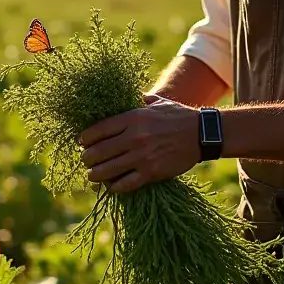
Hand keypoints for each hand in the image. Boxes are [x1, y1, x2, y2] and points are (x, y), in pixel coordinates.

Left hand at [80, 95, 199, 193]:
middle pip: (98, 152)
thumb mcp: (156, 102)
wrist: (202, 134)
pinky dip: (114, 187)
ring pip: (107, 170)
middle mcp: (134, 137)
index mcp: (133, 117)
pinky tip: (110, 186)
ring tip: (92, 175)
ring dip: (95, 174)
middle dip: (87, 158)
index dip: (85, 138)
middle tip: (85, 160)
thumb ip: (136, 100)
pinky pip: (125, 184)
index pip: (98, 130)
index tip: (82, 142)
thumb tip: (119, 96)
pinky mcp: (152, 172)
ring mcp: (142, 156)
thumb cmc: (177, 115)